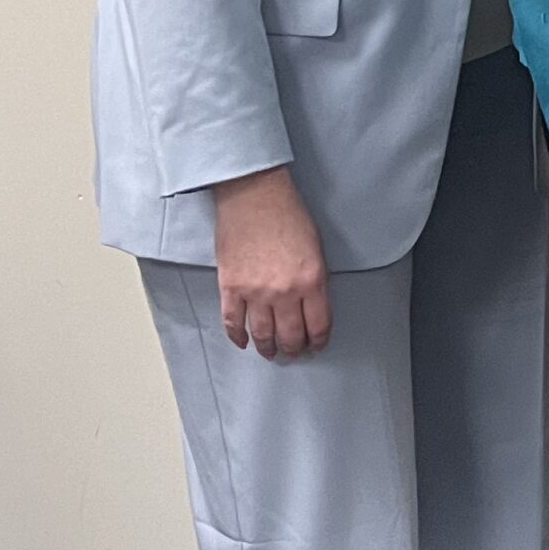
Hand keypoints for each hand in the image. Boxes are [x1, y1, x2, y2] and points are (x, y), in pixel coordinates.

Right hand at [212, 166, 331, 358]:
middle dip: (294, 348)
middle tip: (294, 353)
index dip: (317, 340)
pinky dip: (237, 336)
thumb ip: (315, 280)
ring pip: (262, 334)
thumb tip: (312, 304)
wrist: (254, 196)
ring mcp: (255, 292)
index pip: (318, 325)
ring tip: (271, 352)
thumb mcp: (317, 248)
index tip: (316, 346)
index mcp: (312, 281)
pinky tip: (243, 342)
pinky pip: (232, 321)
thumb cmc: (288, 214)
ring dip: (267, 347)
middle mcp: (284, 292)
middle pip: (290, 335)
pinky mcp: (230, 287)